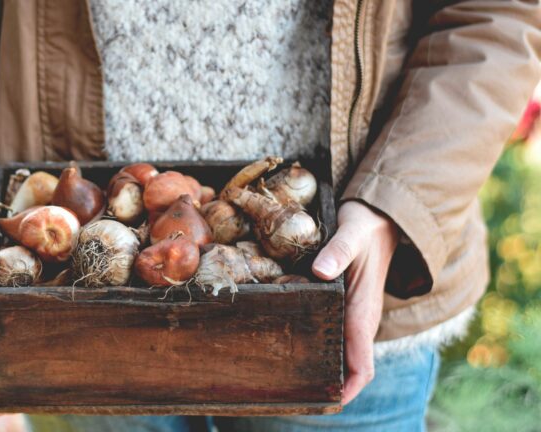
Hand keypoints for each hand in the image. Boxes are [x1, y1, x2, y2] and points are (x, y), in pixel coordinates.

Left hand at [311, 201, 398, 404]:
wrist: (378, 215)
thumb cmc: (364, 226)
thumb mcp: (350, 233)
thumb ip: (337, 251)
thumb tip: (320, 272)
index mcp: (363, 312)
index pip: (362, 366)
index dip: (347, 389)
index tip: (328, 402)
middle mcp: (360, 319)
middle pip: (349, 366)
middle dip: (329, 385)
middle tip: (296, 394)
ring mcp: (354, 314)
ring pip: (342, 353)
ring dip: (324, 368)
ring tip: (289, 378)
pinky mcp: (346, 305)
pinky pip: (336, 336)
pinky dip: (320, 348)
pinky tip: (294, 346)